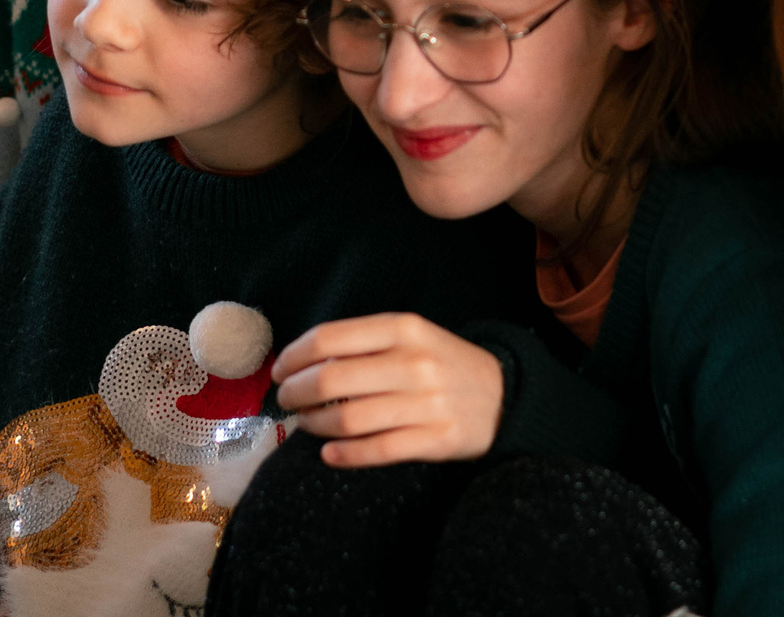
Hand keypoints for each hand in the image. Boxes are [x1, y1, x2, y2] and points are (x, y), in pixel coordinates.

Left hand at [272, 313, 503, 468]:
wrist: (503, 395)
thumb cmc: (442, 363)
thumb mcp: (412, 336)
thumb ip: (365, 343)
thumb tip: (304, 361)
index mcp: (404, 328)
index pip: (331, 337)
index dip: (295, 355)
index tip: (280, 369)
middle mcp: (414, 362)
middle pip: (332, 380)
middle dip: (296, 393)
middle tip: (287, 401)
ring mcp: (427, 403)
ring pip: (349, 419)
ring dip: (315, 425)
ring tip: (307, 425)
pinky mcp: (436, 439)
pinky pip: (377, 451)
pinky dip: (345, 454)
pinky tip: (329, 453)